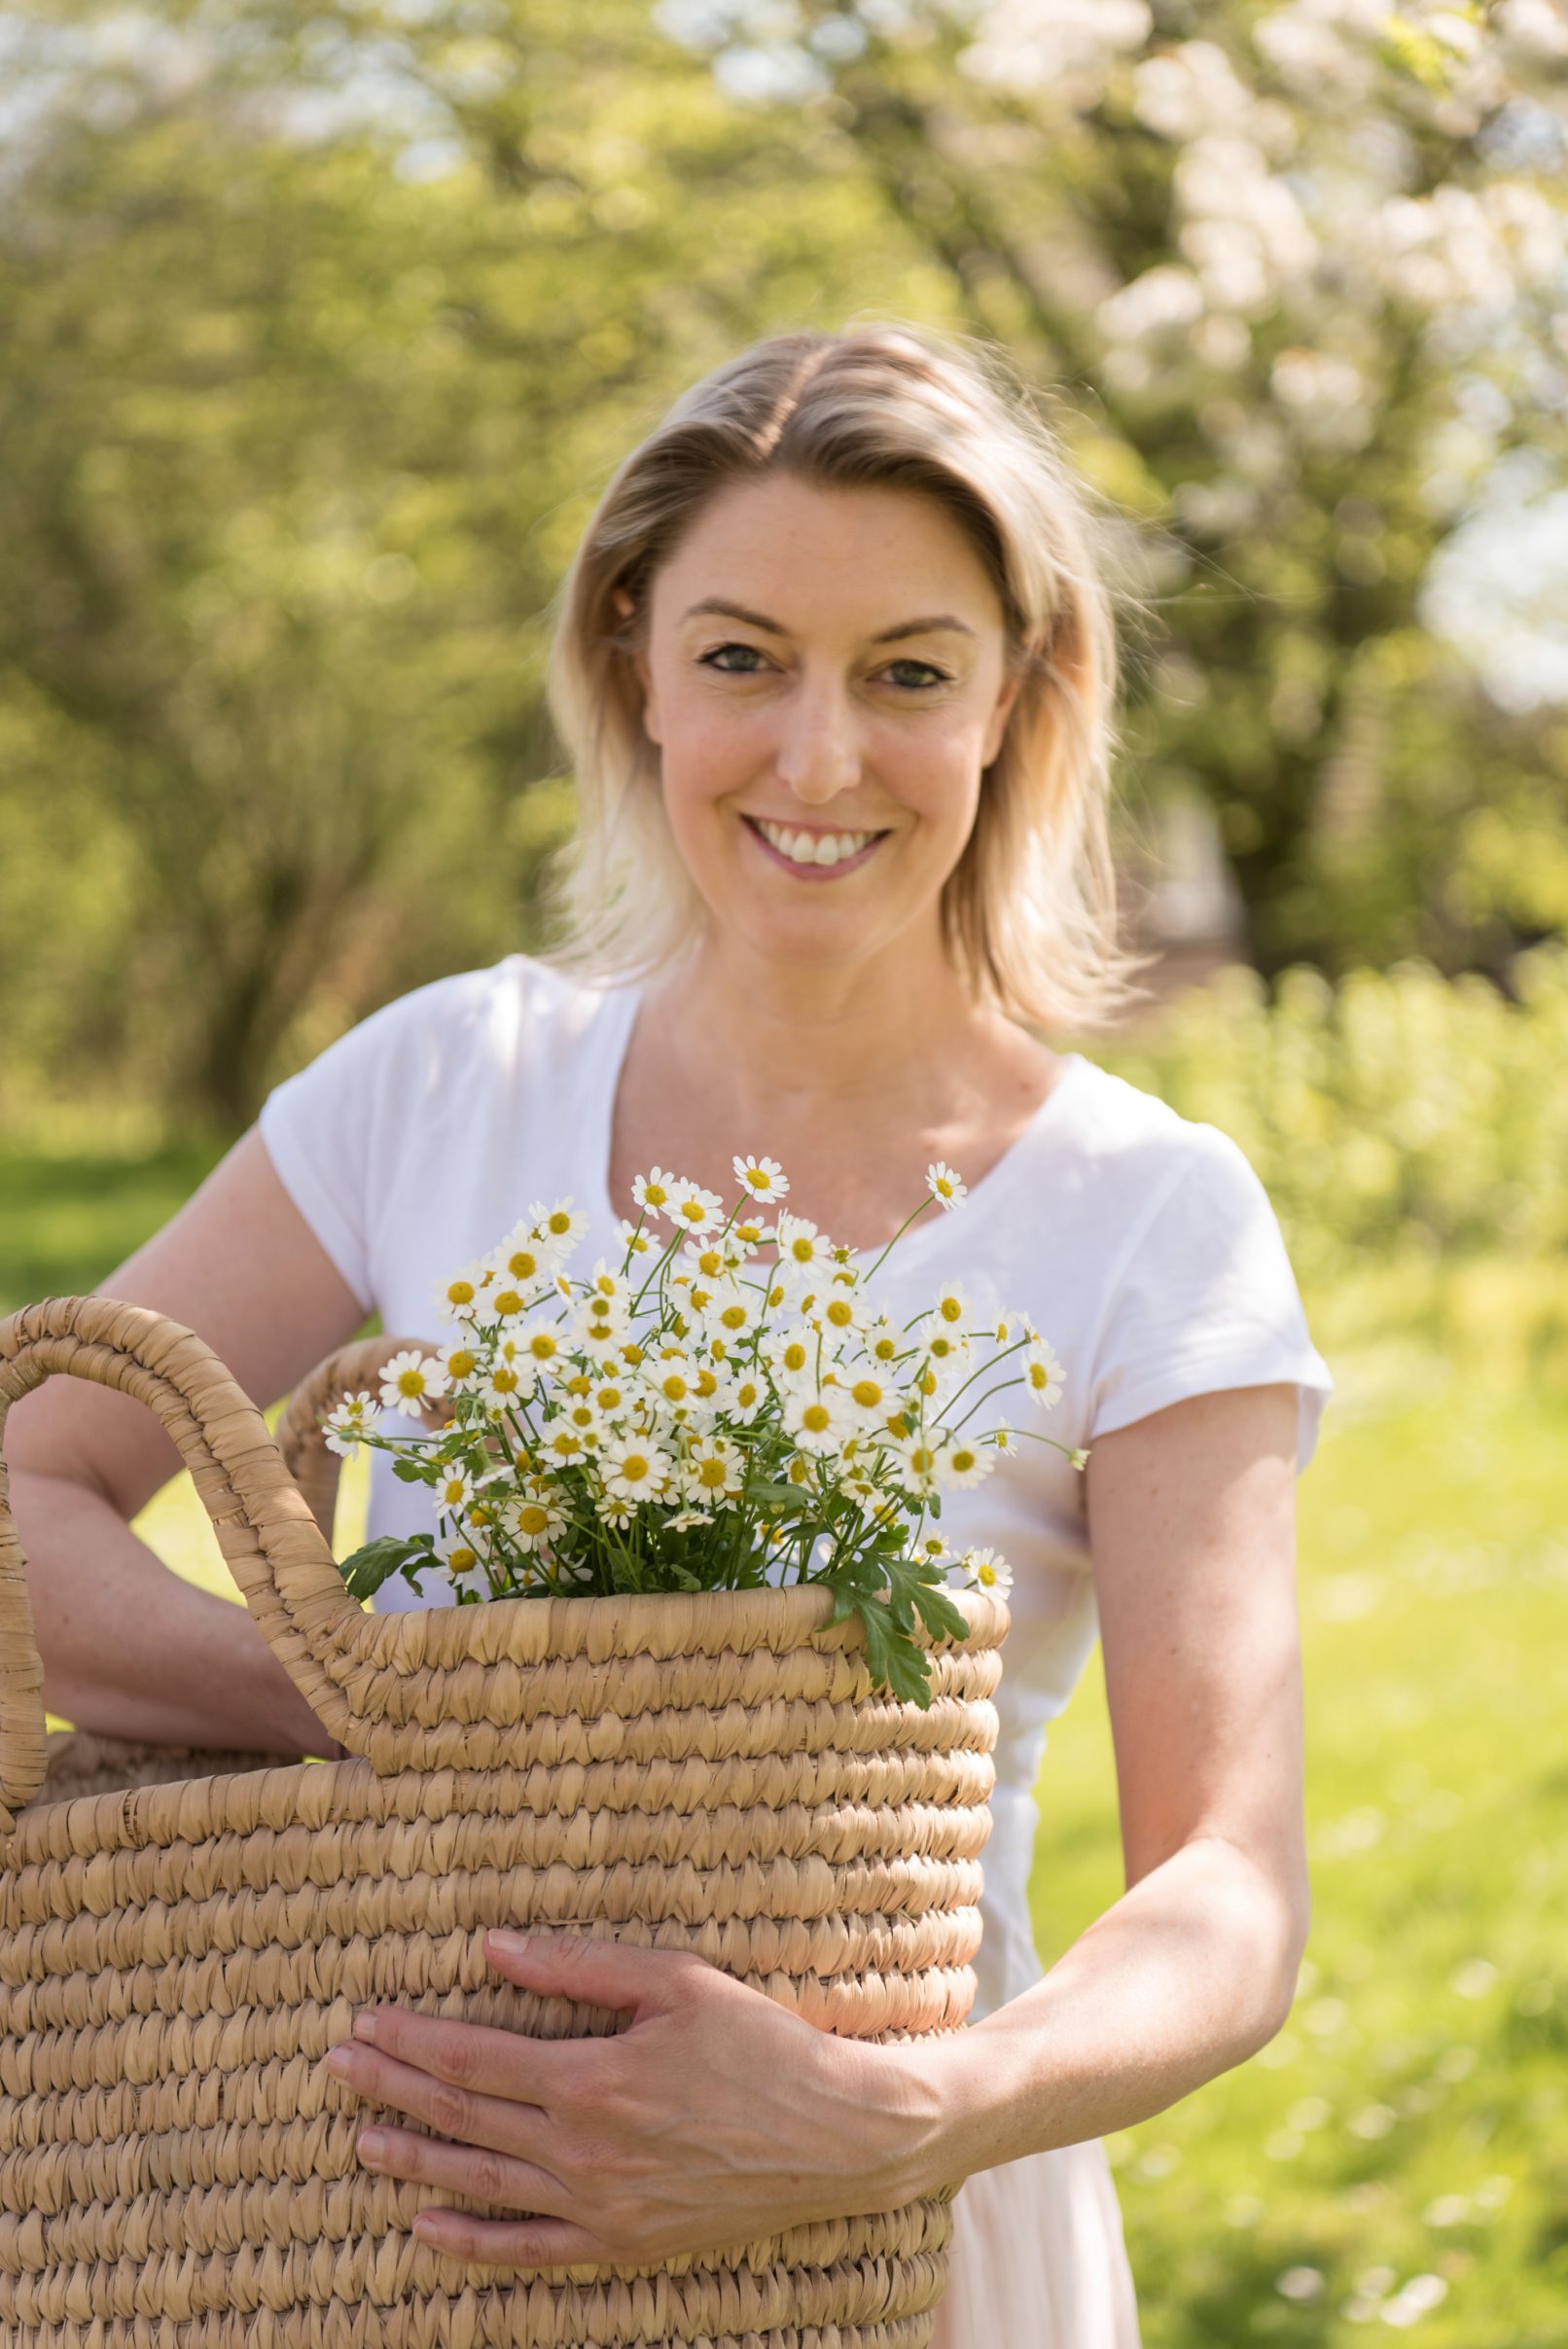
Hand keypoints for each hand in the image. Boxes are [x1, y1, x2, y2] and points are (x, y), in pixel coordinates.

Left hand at [321, 1930, 953, 2268]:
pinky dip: (470, 2242)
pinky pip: (527, 2250)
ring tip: (361, 2140)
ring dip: (414, 2161)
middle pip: (463, 2119)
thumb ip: (579, 1968)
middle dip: (394, 2089)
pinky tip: (425, 2230)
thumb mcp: (676, 1981)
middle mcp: (584, 2151)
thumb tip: (493, 1948)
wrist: (839, 2136)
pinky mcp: (622, 2244)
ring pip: (481, 2185)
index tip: (367, 2020)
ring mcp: (600, 2206)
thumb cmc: (763, 2044)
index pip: (475, 2059)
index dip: (414, 2039)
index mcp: (593, 2079)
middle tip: (338, 2067)